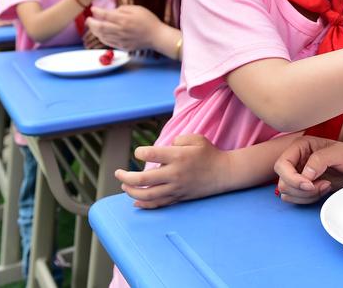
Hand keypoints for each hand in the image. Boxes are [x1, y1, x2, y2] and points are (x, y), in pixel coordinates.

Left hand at [86, 5, 160, 51]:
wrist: (156, 36)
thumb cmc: (148, 20)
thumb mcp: (137, 9)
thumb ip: (123, 9)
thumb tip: (111, 11)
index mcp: (124, 19)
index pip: (105, 15)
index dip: (96, 11)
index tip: (93, 9)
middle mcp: (120, 30)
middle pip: (99, 27)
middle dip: (91, 22)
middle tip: (88, 19)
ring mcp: (120, 40)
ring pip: (101, 35)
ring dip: (94, 30)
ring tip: (92, 26)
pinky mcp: (122, 46)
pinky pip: (108, 42)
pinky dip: (101, 38)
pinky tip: (100, 34)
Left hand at [114, 134, 228, 208]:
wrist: (224, 173)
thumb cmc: (210, 154)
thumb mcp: (197, 139)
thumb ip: (178, 139)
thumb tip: (165, 146)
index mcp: (178, 156)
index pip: (150, 155)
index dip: (140, 153)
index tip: (139, 152)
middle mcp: (175, 174)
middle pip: (143, 179)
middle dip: (126, 177)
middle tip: (118, 173)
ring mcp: (176, 188)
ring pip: (148, 195)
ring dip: (131, 191)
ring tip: (124, 186)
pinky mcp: (179, 197)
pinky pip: (158, 204)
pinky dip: (144, 204)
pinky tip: (135, 201)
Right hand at [274, 136, 342, 203]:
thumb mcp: (339, 152)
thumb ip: (320, 160)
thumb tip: (305, 174)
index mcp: (300, 147)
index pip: (281, 165)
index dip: (292, 178)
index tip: (310, 185)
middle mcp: (296, 160)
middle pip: (282, 182)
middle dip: (302, 189)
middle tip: (324, 185)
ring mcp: (299, 174)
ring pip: (287, 193)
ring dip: (306, 195)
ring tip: (325, 186)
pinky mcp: (305, 186)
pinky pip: (296, 199)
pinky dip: (309, 199)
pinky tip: (324, 189)